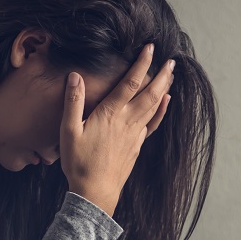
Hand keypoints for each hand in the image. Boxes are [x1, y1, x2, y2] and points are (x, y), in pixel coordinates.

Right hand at [58, 44, 173, 215]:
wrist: (95, 191)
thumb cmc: (79, 162)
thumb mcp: (68, 130)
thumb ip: (73, 102)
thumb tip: (75, 76)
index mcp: (111, 114)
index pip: (130, 82)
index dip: (142, 63)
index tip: (150, 48)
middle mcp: (127, 121)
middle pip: (150, 92)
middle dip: (161, 74)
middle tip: (171, 59)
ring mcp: (135, 133)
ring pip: (154, 106)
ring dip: (164, 88)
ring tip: (171, 74)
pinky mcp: (137, 144)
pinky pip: (153, 123)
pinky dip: (161, 110)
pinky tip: (165, 102)